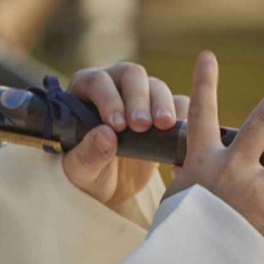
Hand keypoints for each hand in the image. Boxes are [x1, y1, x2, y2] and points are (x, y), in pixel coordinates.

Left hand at [62, 63, 189, 206]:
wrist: (113, 188)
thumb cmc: (89, 174)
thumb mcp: (81, 171)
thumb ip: (87, 154)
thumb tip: (105, 134)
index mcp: (85, 91)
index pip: (97, 81)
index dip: (108, 99)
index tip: (117, 126)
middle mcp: (115, 85)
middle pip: (131, 75)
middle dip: (138, 98)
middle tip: (142, 125)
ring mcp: (142, 95)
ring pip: (156, 86)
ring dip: (161, 104)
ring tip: (163, 126)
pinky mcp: (165, 110)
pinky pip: (179, 102)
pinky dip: (182, 113)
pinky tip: (181, 130)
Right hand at [165, 52, 263, 248]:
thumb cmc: (182, 238)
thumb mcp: (178, 202)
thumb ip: (191, 180)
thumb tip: (194, 170)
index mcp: (201, 163)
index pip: (200, 115)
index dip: (203, 84)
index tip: (208, 56)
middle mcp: (231, 169)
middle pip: (263, 121)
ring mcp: (256, 190)